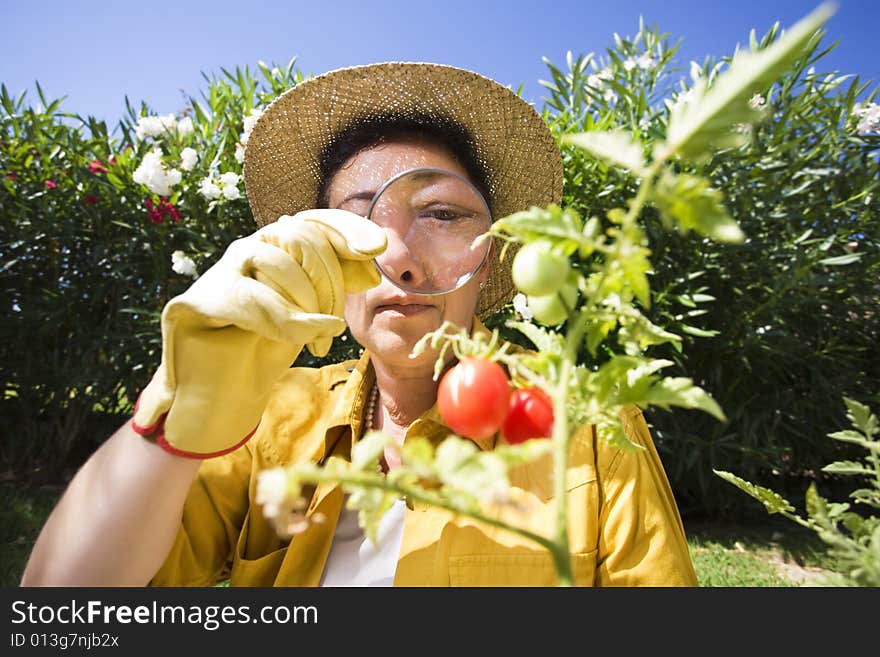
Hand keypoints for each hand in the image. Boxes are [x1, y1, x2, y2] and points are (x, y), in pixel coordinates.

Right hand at [131, 209, 385, 457]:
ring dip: (308, 306)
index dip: (348, 229)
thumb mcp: (312, 313)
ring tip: (316, 340)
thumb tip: (373, 258)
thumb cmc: (268, 348)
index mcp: (278, 248)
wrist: (222, 394)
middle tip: (334, 325)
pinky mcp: (197, 300)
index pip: (316, 221)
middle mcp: (249, 249)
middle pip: (302, 239)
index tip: (377, 248)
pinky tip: (310, 336)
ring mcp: (221, 271)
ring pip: (279, 265)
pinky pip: (254, 300)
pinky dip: (289, 320)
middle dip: (329, 283)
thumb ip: (337, 283)